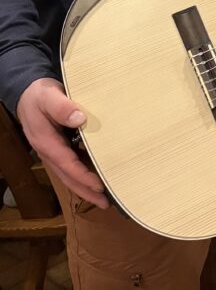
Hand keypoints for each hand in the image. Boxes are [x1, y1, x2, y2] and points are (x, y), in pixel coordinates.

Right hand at [15, 78, 107, 207]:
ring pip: (69, 174)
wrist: (28, 93)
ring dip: (84, 187)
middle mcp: (49, 152)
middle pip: (68, 177)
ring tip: (103, 198)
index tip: (100, 186)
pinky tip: (96, 178)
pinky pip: (70, 165)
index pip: (67, 164)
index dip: (83, 177)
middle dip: (85, 191)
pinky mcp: (58, 147)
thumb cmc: (40, 95)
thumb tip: (79, 119)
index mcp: (46, 142)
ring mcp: (53, 151)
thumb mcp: (49, 96)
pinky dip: (82, 175)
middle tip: (105, 203)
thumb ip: (62, 107)